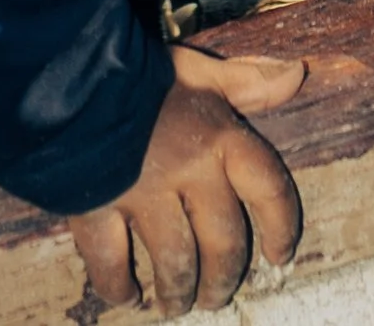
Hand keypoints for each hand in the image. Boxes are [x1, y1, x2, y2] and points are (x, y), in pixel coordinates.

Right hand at [64, 44, 304, 316]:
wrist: (75, 78)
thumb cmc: (146, 76)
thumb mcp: (204, 71)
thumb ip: (250, 81)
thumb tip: (298, 74)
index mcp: (222, 137)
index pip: (269, 189)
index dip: (281, 227)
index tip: (280, 257)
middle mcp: (191, 171)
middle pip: (223, 241)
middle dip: (223, 277)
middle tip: (217, 296)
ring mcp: (143, 196)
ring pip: (175, 261)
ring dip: (179, 291)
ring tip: (177, 304)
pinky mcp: (97, 212)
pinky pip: (112, 266)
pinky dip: (120, 289)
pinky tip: (128, 297)